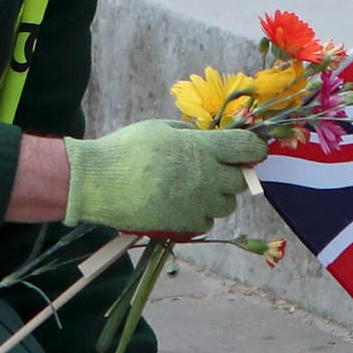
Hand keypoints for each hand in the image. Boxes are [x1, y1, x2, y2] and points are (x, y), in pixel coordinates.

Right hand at [63, 121, 265, 234]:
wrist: (98, 183)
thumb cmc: (127, 148)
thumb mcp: (161, 128)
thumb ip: (192, 134)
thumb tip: (210, 140)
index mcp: (202, 147)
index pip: (247, 148)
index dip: (254, 148)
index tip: (250, 150)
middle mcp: (207, 176)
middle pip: (241, 180)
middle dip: (233, 174)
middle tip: (215, 169)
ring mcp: (198, 203)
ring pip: (228, 204)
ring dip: (218, 196)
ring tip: (194, 188)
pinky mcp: (186, 223)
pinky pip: (207, 220)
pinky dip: (200, 213)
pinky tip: (181, 203)